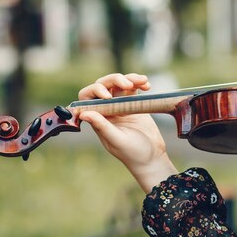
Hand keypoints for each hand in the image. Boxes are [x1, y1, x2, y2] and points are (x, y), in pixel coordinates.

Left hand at [77, 73, 177, 192]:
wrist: (152, 157)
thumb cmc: (133, 154)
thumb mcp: (117, 141)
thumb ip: (102, 127)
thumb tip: (84, 113)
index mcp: (98, 119)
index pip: (87, 97)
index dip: (95, 91)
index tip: (108, 97)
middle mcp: (106, 110)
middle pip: (103, 85)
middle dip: (114, 80)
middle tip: (128, 85)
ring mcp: (120, 106)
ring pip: (118, 84)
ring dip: (129, 78)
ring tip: (143, 81)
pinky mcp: (133, 104)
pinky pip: (133, 88)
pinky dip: (139, 83)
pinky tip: (147, 86)